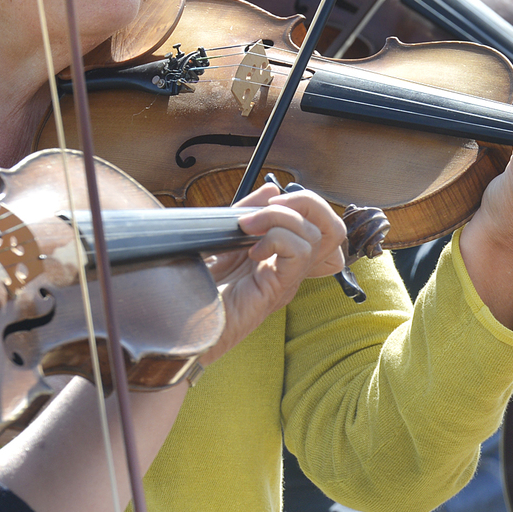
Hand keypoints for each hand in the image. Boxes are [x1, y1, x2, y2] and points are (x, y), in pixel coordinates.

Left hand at [197, 183, 348, 364]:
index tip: (266, 203)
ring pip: (319, 234)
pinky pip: (301, 251)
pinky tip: (252, 251)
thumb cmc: (195, 287)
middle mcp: (290, 268)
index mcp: (280, 256)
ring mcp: (287, 280)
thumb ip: (247, 210)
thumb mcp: (221, 234)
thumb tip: (273, 188)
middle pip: (334, 228)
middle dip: (308, 203)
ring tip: (249, 228)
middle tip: (271, 207)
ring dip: (281, 217)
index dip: (304, 203)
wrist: (178, 323)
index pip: (323, 224)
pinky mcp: (277, 290)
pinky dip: (277, 238)